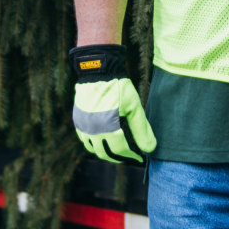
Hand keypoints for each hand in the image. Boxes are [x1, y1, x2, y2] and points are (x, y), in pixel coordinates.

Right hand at [69, 45, 156, 163]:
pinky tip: (103, 140)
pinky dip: (94, 144)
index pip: (120, 150)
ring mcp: (83, 126)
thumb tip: (150, 149)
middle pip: (105, 153)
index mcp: (107, 128)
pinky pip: (84, 139)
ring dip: (105, 152)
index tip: (139, 157)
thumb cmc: (119, 88)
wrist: (99, 71)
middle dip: (119, 157)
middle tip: (129, 156)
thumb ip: (141, 130)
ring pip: (93, 149)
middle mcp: (92, 130)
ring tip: (117, 150)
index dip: (131, 156)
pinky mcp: (78, 120)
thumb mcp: (134, 107)